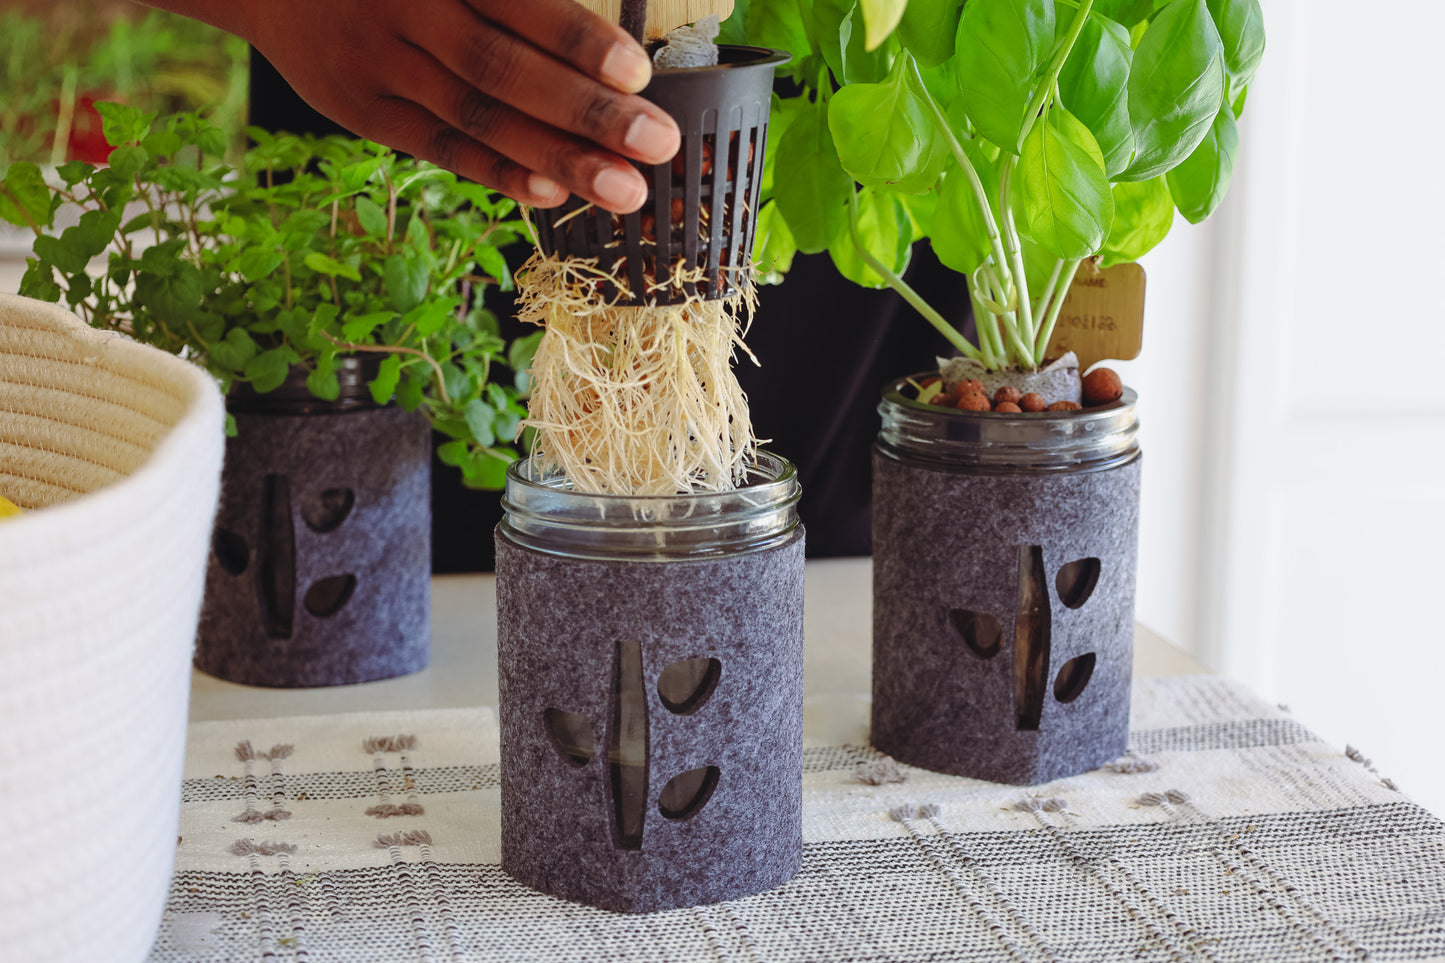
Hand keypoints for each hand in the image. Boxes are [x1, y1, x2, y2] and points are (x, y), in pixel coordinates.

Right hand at [240, 0, 679, 212]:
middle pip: (501, 70)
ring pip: (476, 120)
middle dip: (585, 114)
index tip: (637, 75)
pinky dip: (496, 172)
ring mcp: (378, 65)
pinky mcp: (363, 110)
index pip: (514, 4)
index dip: (575, 41)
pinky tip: (550, 195)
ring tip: (625, 192)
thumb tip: (596, 24)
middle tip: (658, 145)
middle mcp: (402, 11)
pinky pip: (438, 147)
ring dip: (556, 160)